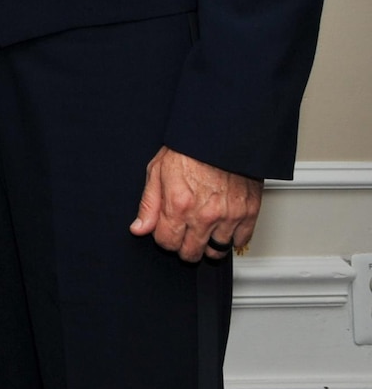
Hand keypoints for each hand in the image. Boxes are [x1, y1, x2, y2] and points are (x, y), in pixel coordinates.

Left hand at [130, 146, 262, 262]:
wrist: (222, 135)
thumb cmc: (190, 149)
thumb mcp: (157, 171)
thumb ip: (148, 204)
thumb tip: (139, 228)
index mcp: (179, 204)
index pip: (167, 242)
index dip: (163, 238)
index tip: (166, 230)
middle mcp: (204, 215)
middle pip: (191, 252)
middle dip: (184, 246)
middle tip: (184, 233)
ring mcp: (228, 216)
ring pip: (216, 251)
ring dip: (208, 245)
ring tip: (203, 231)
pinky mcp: (249, 213)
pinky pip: (240, 241)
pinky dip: (231, 238)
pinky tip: (223, 226)